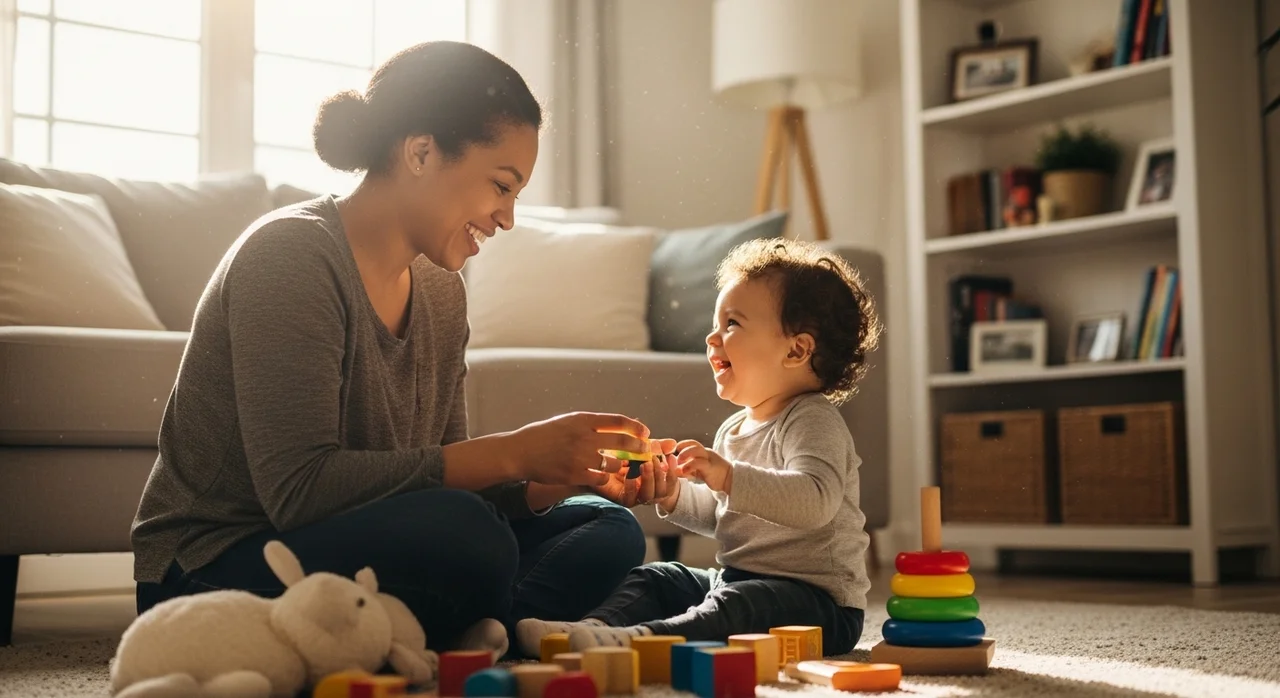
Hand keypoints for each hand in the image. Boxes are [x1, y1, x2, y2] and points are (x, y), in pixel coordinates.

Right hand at [507, 412, 649, 486]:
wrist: (520, 451)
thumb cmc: (545, 435)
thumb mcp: (568, 421)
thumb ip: (592, 423)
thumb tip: (620, 425)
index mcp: (583, 419)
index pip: (619, 422)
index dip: (636, 427)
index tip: (644, 432)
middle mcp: (583, 437)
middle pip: (623, 443)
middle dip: (640, 448)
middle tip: (646, 450)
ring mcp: (579, 457)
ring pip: (614, 464)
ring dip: (620, 466)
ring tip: (620, 466)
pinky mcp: (574, 474)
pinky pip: (601, 478)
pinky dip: (605, 477)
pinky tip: (603, 475)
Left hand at [588, 449, 675, 507]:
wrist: (595, 462)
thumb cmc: (619, 454)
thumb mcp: (639, 447)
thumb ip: (655, 446)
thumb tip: (673, 444)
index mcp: (654, 479)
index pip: (670, 482)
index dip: (672, 471)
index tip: (670, 457)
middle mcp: (646, 489)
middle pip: (663, 491)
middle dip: (660, 474)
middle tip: (652, 459)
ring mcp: (635, 496)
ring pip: (650, 496)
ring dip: (649, 480)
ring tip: (644, 464)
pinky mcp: (622, 499)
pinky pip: (632, 499)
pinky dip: (633, 487)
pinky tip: (630, 475)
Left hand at [673, 439, 732, 492]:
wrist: (731, 482)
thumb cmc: (714, 475)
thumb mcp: (699, 470)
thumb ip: (688, 468)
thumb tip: (674, 469)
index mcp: (704, 452)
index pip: (692, 443)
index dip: (682, 445)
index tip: (674, 451)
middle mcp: (707, 453)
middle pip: (694, 444)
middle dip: (682, 448)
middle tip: (674, 457)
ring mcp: (710, 460)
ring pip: (696, 451)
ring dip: (684, 455)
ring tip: (678, 463)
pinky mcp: (711, 468)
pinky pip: (699, 463)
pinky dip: (689, 466)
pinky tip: (683, 472)